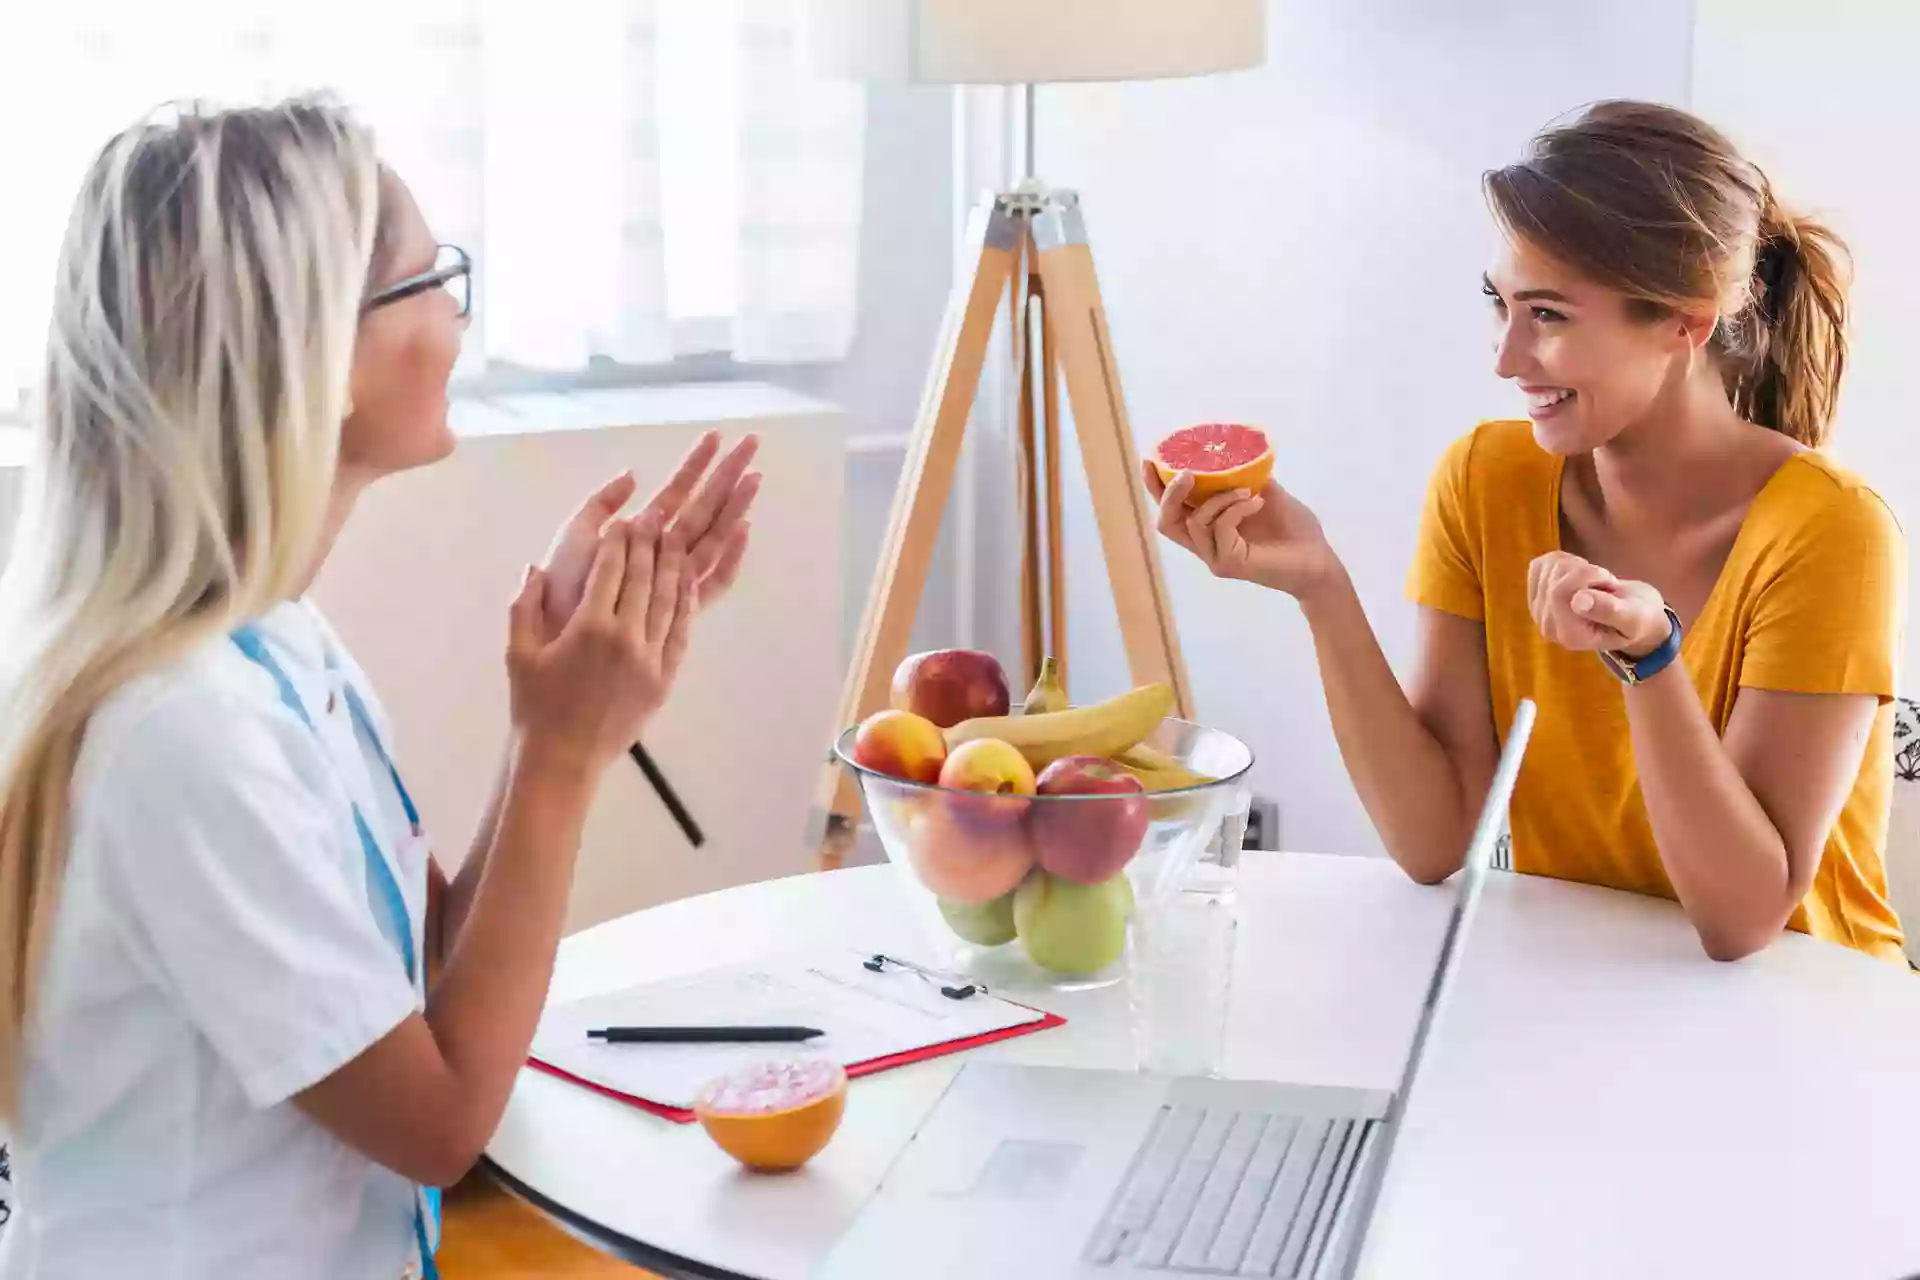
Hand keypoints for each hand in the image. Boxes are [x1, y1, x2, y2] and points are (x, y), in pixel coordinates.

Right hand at [508, 516, 696, 771]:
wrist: (564, 760)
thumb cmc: (535, 708)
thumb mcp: (518, 655)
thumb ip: (525, 607)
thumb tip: (534, 567)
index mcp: (588, 628)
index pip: (610, 570)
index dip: (618, 541)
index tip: (624, 519)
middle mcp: (625, 639)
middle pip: (645, 578)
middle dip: (650, 543)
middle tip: (657, 517)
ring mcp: (650, 660)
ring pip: (669, 601)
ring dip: (674, 566)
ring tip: (677, 539)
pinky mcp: (664, 679)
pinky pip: (681, 633)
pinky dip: (686, 603)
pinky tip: (687, 584)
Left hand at [540, 431, 759, 632]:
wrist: (556, 629)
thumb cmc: (563, 586)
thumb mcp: (576, 533)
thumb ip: (602, 503)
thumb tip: (634, 474)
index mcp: (640, 531)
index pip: (676, 490)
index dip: (695, 464)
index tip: (714, 435)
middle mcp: (662, 551)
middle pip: (704, 507)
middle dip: (726, 476)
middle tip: (751, 443)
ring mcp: (673, 577)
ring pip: (714, 535)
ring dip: (735, 505)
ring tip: (755, 476)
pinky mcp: (678, 605)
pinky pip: (713, 580)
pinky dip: (730, 556)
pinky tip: (744, 528)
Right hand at [1142, 460, 1340, 599]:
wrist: (1319, 561)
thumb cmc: (1295, 531)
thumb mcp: (1266, 494)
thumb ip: (1245, 478)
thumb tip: (1234, 452)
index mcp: (1209, 528)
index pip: (1172, 510)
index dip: (1156, 488)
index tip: (1150, 460)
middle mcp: (1206, 545)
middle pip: (1167, 522)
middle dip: (1170, 493)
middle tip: (1188, 472)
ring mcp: (1216, 557)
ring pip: (1194, 522)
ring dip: (1218, 498)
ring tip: (1246, 490)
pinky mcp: (1230, 563)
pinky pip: (1220, 528)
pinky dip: (1235, 509)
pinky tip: (1257, 502)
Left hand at [1527, 552, 1671, 656]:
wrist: (1632, 616)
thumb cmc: (1637, 617)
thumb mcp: (1632, 616)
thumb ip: (1608, 611)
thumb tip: (1578, 600)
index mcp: (1570, 635)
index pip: (1559, 592)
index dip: (1588, 576)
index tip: (1611, 583)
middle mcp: (1547, 626)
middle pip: (1554, 576)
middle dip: (1586, 570)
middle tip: (1606, 585)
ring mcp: (1537, 609)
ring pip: (1550, 565)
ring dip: (1579, 566)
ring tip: (1596, 584)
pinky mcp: (1536, 592)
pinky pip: (1544, 562)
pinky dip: (1566, 561)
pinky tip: (1581, 577)